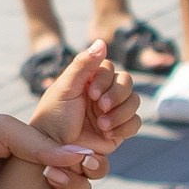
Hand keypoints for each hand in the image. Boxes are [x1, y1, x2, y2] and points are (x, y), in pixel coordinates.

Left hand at [0, 101, 105, 188]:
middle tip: (55, 180)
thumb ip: (41, 144)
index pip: (79, 160)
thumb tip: (81, 154)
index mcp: (41, 148)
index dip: (88, 165)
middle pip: (77, 188)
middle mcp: (36, 173)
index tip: (85, 164)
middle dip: (76, 188)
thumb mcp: (6, 131)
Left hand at [30, 39, 141, 156]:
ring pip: (134, 102)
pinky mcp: (119, 129)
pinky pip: (135, 123)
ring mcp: (113, 110)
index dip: (106, 80)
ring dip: (120, 113)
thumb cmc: (54, 115)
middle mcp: (104, 92)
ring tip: (101, 125)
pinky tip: (107, 133)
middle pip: (127, 83)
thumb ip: (83, 64)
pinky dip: (125, 127)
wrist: (53, 148)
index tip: (91, 94)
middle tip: (100, 108)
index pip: (111, 69)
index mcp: (90, 79)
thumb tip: (101, 40)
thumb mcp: (65, 87)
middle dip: (117, 95)